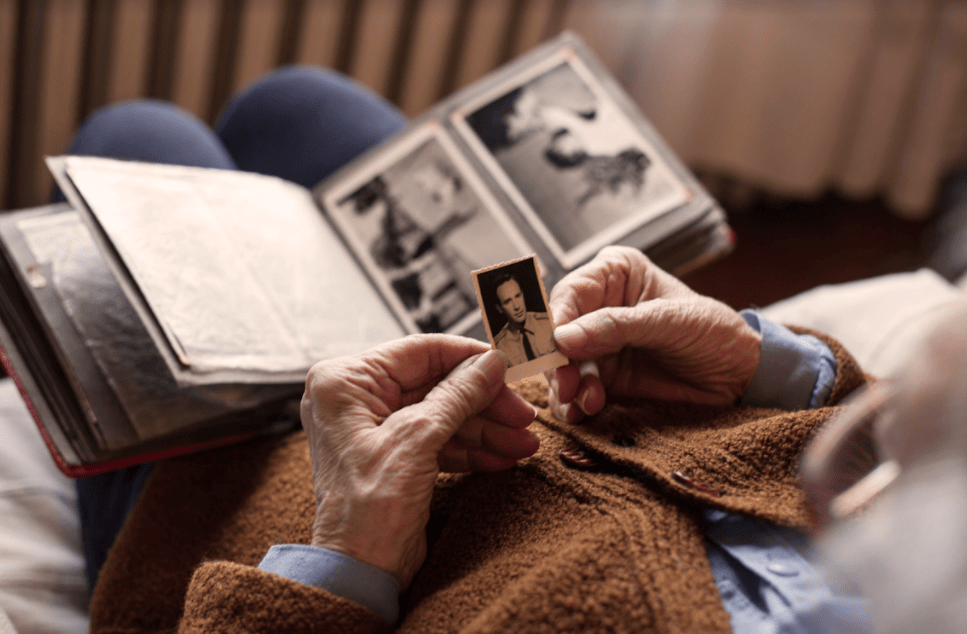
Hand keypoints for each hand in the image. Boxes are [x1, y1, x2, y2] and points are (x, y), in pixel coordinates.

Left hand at [301, 335, 537, 588]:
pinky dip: (469, 449)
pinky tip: (502, 458)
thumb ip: (457, 395)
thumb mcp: (417, 440)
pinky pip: (436, 440)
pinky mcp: (391, 456)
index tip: (507, 365)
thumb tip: (491, 363)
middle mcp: (354, 399)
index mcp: (344, 382)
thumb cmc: (367, 510)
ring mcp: (373, 429)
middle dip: (483, 403)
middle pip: (435, 384)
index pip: (418, 351)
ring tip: (523, 443)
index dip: (468, 357)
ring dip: (484, 429)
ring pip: (441, 414)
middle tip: (523, 415)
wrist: (358, 575)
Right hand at [546, 246, 761, 422]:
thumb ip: (615, 327)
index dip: (555, 322)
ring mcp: (598, 345)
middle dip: (557, 362)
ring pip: (560, 366)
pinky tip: (584, 412)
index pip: (569, 294)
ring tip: (587, 402)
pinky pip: (574, 391)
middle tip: (567, 386)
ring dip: (566, 387)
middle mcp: (598, 306)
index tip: (554, 349)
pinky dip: (573, 404)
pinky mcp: (603, 378)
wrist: (741, 378)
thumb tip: (562, 338)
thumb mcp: (668, 322)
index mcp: (614, 274)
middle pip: (556, 333)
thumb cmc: (715, 332)